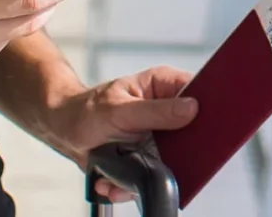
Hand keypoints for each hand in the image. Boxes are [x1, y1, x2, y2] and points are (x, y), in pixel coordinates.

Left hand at [39, 66, 198, 202]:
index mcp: (164, 86)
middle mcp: (166, 109)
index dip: (207, 110)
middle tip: (156, 158)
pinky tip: (111, 180)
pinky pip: (154, 176)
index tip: (201, 128)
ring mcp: (160, 137)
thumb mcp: (119, 110)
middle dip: (177, 154)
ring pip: (175, 161)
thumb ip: (155, 111)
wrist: (64, 132)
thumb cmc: (85, 111)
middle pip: (194, 132)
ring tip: (120, 171)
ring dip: (149, 173)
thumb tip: (190, 109)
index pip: (200, 93)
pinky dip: (130, 185)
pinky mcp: (151, 158)